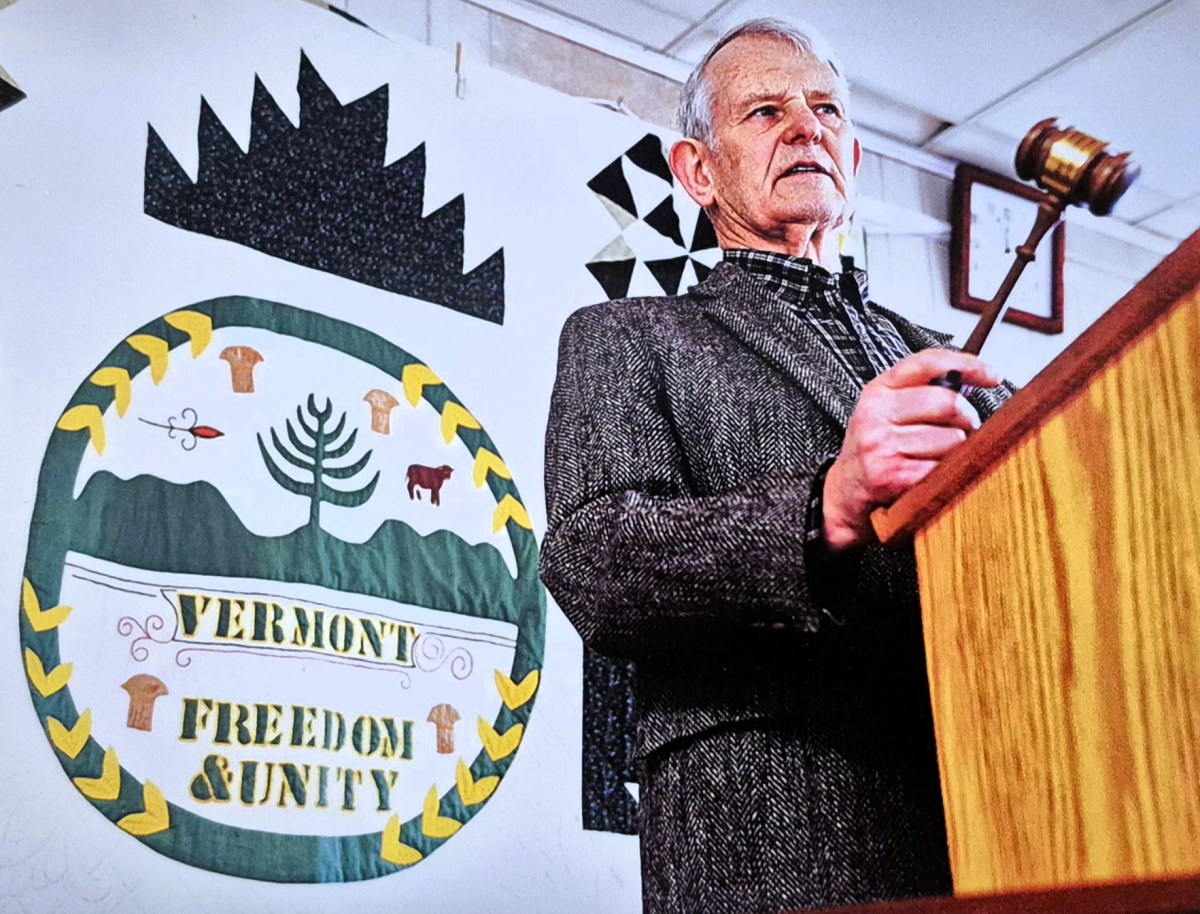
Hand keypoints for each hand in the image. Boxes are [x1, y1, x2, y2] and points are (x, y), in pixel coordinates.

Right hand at [822, 349, 998, 550]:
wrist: (844, 492)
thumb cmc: (875, 449)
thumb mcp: (887, 411)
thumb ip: (922, 392)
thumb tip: (973, 382)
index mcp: (878, 391)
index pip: (928, 363)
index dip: (967, 365)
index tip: (992, 375)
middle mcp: (876, 414)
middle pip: (949, 403)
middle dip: (967, 419)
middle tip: (961, 431)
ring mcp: (881, 445)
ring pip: (952, 440)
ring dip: (956, 453)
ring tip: (937, 457)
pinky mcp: (891, 475)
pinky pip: (942, 469)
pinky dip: (946, 476)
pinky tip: (930, 475)